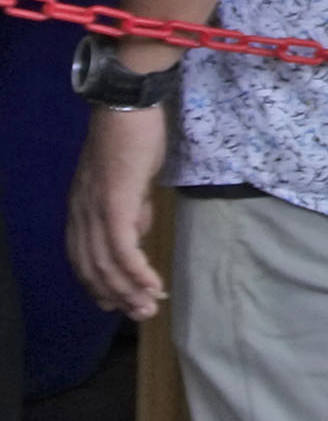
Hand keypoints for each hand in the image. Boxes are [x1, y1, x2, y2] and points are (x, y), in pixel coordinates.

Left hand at [68, 105, 169, 319]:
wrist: (127, 107)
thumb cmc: (132, 137)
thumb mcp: (128, 179)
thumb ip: (130, 207)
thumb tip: (138, 230)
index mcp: (81, 209)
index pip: (82, 257)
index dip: (98, 284)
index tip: (119, 303)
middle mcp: (81, 214)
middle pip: (91, 267)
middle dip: (116, 296)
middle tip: (142, 314)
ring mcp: (96, 209)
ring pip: (106, 263)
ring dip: (129, 290)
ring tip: (151, 307)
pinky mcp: (115, 203)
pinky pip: (122, 247)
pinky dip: (136, 272)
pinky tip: (152, 285)